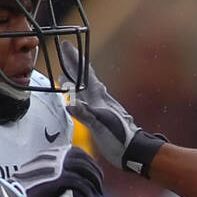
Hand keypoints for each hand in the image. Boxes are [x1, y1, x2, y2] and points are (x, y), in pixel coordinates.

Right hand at [0, 146, 103, 196]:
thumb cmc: (25, 196)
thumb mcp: (44, 182)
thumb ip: (58, 177)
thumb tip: (75, 180)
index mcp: (47, 156)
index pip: (75, 151)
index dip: (89, 162)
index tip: (95, 174)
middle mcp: (51, 158)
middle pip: (82, 158)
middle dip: (95, 171)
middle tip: (100, 186)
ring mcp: (53, 167)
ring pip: (83, 169)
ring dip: (94, 182)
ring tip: (97, 194)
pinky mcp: (55, 180)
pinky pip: (79, 182)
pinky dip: (87, 192)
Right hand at [59, 42, 164, 175]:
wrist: (133, 151)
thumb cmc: (120, 138)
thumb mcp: (101, 125)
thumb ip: (86, 114)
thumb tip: (71, 104)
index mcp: (99, 97)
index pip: (84, 73)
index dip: (74, 59)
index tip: (65, 45)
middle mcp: (99, 99)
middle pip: (83, 77)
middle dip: (72, 64)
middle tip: (63, 50)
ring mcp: (100, 108)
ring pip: (84, 89)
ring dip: (73, 81)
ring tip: (63, 74)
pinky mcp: (100, 118)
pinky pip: (85, 103)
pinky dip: (77, 98)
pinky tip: (75, 100)